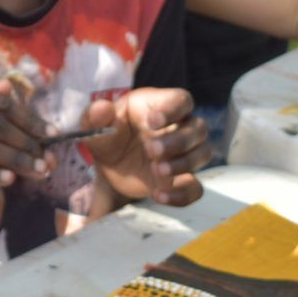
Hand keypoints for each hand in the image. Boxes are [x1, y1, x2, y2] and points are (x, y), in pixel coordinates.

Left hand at [76, 89, 207, 206]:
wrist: (107, 163)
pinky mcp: (180, 178)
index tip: (152, 122)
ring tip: (156, 170)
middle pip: (198, 128)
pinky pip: (195, 188)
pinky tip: (158, 196)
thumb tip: (101, 109)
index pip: (182, 100)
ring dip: (183, 164)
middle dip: (178, 141)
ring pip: (202, 154)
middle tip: (151, 151)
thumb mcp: (94, 124)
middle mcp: (178, 127)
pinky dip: (181, 195)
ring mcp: (182, 154)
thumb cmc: (106, 133)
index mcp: (159, 105)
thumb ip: (95, 115)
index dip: (173, 110)